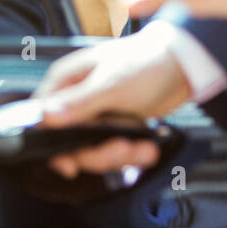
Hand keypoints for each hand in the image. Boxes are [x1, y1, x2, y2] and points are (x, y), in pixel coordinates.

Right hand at [31, 27, 192, 177]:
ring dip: (118, 156)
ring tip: (142, 149)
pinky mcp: (114, 126)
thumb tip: (45, 116)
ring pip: (92, 150)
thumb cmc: (145, 62)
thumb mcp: (111, 84)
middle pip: (69, 142)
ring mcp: (96, 114)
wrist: (183, 64)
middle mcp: (76, 100)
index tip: (70, 165)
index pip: (43, 119)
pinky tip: (147, 148)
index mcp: (66, 82)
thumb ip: (78, 103)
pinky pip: (112, 150)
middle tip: (122, 149)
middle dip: (97, 153)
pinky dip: (131, 153)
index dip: (52, 145)